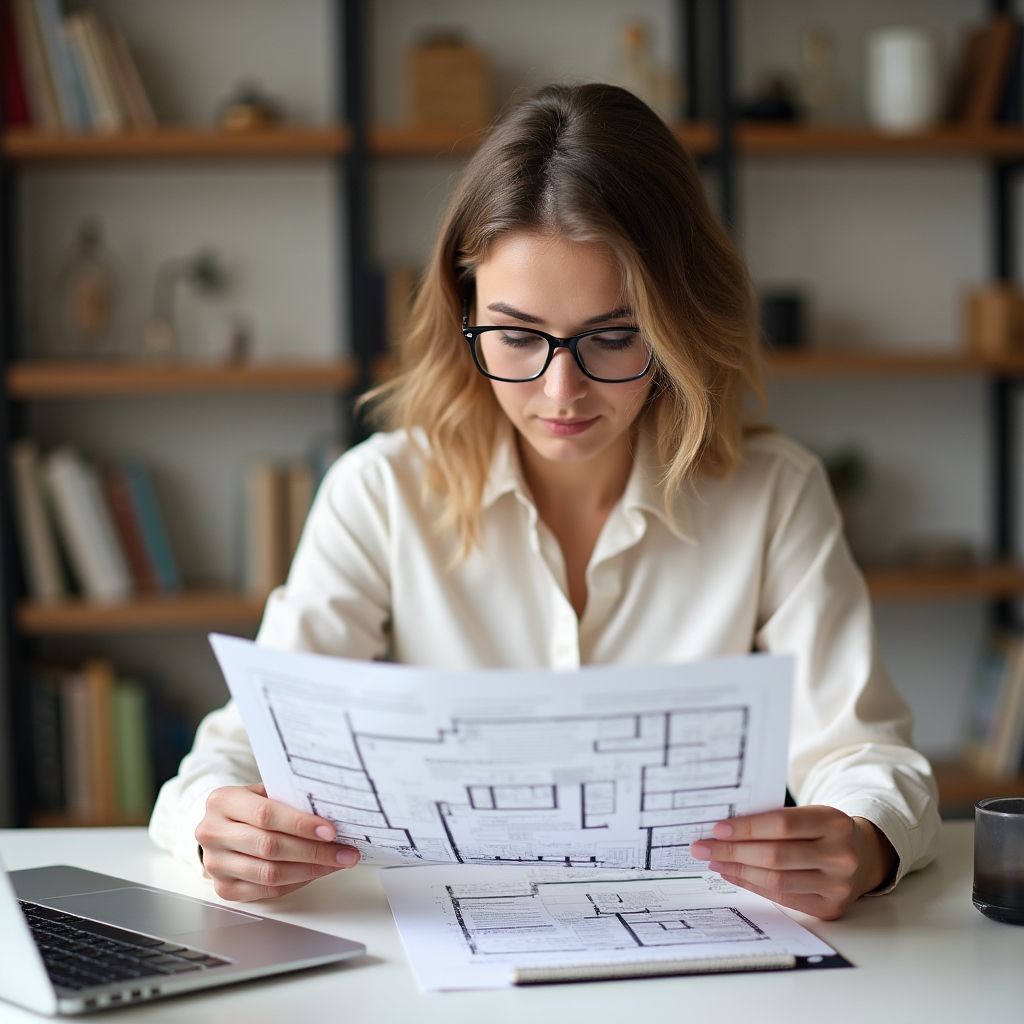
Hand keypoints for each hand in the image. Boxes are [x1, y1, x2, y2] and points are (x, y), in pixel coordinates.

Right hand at [195, 783, 359, 901]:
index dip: (300, 824)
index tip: (331, 830)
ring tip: (337, 862)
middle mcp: (213, 833)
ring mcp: (216, 864)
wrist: (220, 825)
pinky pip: (267, 891)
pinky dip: (297, 882)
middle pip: (270, 847)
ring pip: (270, 873)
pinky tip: (316, 872)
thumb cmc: (250, 805)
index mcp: (222, 801)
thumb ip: (288, 798)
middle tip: (345, 851)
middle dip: (314, 851)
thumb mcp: (263, 791)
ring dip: (310, 870)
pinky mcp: (224, 888)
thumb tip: (331, 812)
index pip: (265, 815)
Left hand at [690, 805, 897, 919]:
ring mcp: (838, 885)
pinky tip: (733, 874)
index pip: (783, 824)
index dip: (747, 827)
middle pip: (776, 855)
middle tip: (703, 848)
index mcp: (834, 822)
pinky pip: (783, 897)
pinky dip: (752, 885)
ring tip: (714, 861)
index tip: (717, 828)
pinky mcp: (830, 908)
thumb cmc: (824, 830)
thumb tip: (724, 828)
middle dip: (733, 851)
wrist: (863, 855)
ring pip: (777, 880)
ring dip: (738, 870)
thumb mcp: (810, 814)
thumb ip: (776, 820)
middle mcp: (840, 855)